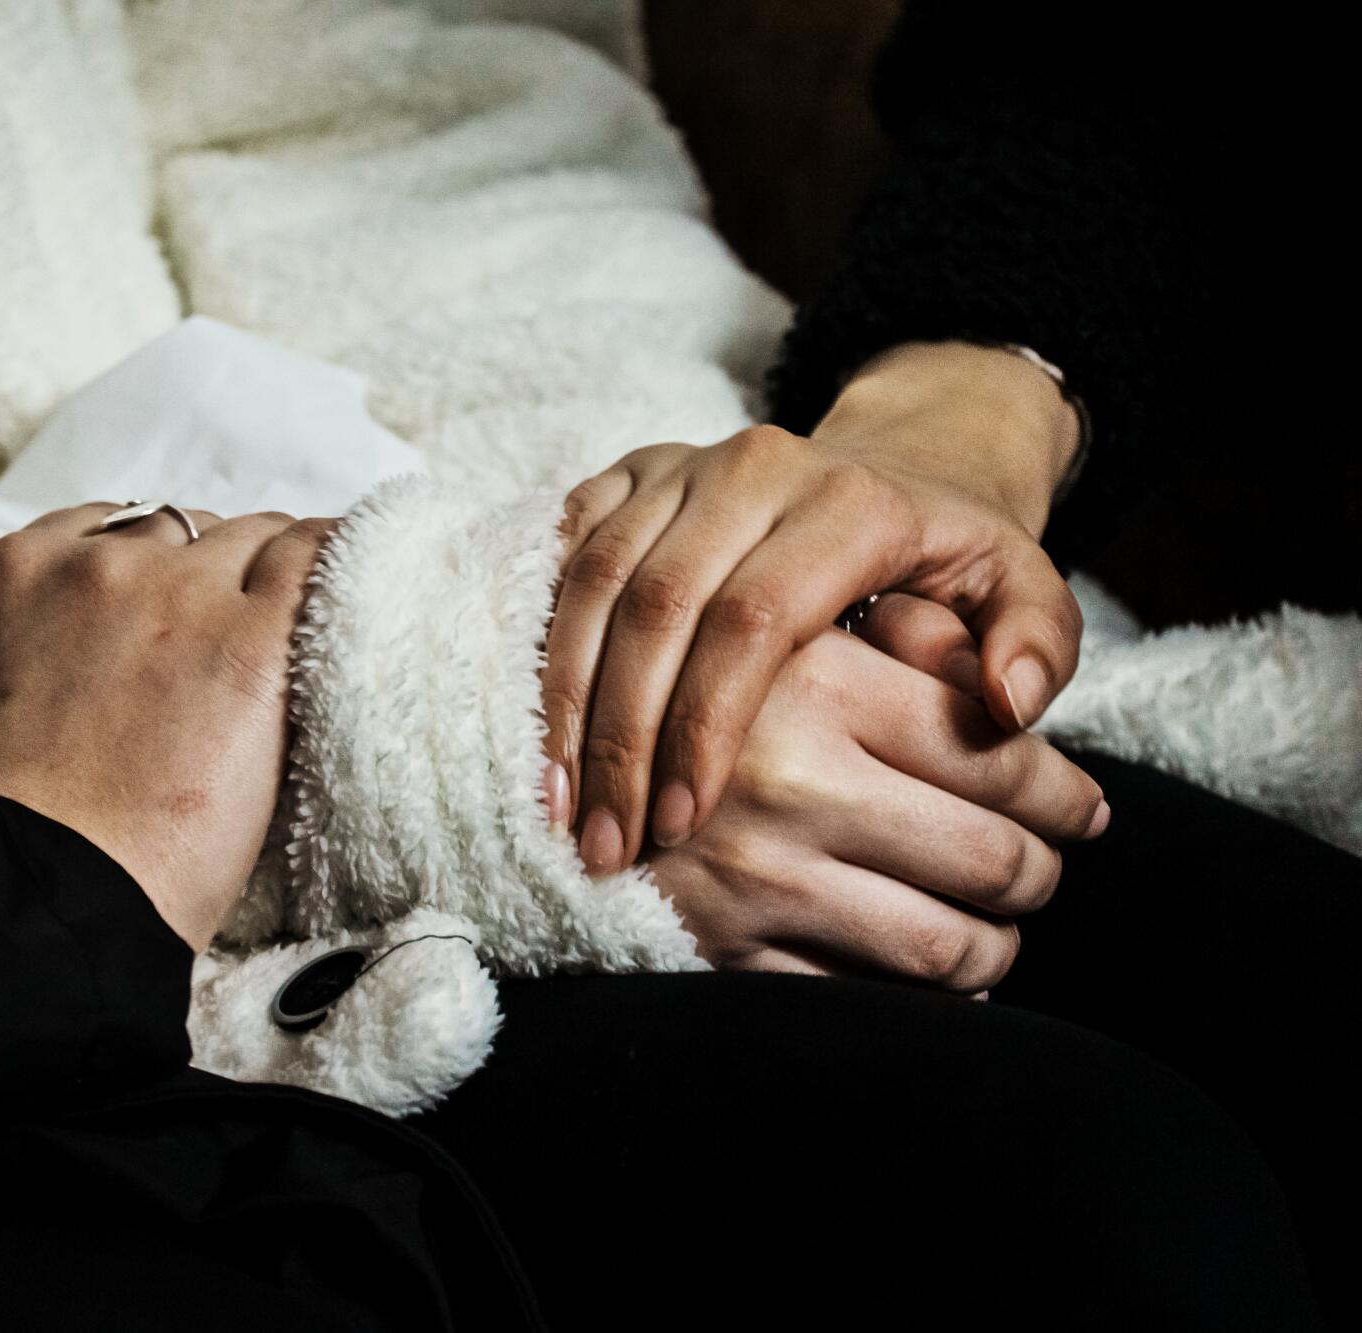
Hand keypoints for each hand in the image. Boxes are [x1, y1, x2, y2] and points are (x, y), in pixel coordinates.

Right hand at [0, 507, 330, 951]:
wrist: (32, 904)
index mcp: (19, 572)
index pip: (110, 530)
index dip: (148, 580)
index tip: (167, 631)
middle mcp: (101, 566)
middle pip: (190, 533)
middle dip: (212, 582)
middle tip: (224, 659)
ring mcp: (183, 597)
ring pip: (261, 541)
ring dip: (278, 582)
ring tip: (292, 649)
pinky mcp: (255, 644)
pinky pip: (319, 558)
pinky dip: (336, 565)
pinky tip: (351, 595)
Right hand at [542, 341, 1084, 873]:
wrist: (892, 461)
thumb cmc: (949, 559)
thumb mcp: (1023, 590)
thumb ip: (1037, 644)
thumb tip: (1009, 701)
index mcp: (847, 500)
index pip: (754, 617)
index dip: (708, 723)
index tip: (687, 822)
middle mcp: (752, 468)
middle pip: (657, 603)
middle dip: (624, 734)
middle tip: (612, 843)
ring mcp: (679, 467)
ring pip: (595, 584)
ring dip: (570, 706)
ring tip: (565, 812)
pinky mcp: (627, 475)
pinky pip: (563, 562)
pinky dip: (544, 656)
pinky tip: (541, 745)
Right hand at [640, 611, 1108, 992]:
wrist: (544, 735)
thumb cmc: (716, 664)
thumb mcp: (819, 607)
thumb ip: (935, 632)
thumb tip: (1018, 695)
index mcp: (819, 680)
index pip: (1001, 758)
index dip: (1064, 792)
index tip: (1080, 808)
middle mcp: (786, 781)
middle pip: (994, 860)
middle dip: (1040, 872)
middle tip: (1043, 865)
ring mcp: (750, 873)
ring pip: (947, 946)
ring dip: (995, 946)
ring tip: (997, 924)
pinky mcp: (717, 942)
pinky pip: (863, 999)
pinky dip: (913, 995)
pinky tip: (922, 963)